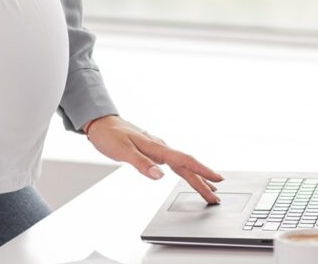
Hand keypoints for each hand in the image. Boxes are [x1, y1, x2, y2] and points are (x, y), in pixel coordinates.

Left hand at [84, 115, 223, 203]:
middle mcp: (160, 147)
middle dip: (203, 181)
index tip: (216, 179)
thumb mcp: (122, 150)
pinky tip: (188, 175)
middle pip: (186, 166)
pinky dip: (184, 171)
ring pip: (182, 165)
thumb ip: (141, 163)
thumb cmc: (109, 134)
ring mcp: (157, 149)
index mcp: (156, 147)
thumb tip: (159, 175)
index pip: (184, 160)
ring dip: (196, 177)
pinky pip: (174, 162)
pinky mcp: (153, 151)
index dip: (201, 171)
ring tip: (209, 189)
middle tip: (216, 196)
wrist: (100, 122)